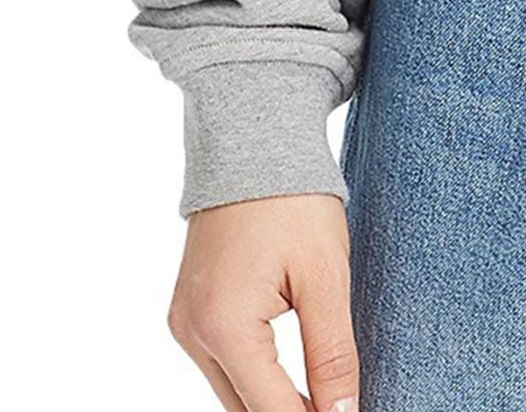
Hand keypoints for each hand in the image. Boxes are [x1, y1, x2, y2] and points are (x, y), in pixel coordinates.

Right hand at [167, 194, 358, 411]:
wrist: (253, 140)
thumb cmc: (294, 199)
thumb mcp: (326, 276)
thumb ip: (332, 353)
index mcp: (224, 327)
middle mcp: (192, 333)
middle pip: (246, 409)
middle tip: (341, 406)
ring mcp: (184, 322)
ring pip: (232, 392)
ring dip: (273, 400)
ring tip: (325, 395)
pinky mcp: (188, 310)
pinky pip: (223, 363)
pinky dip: (257, 374)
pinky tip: (295, 374)